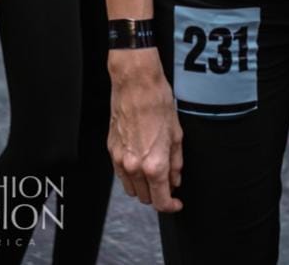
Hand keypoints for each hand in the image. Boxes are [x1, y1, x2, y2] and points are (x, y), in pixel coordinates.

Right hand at [108, 49, 183, 212]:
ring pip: (131, 188)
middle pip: (145, 197)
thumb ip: (176, 161)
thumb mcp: (176, 134)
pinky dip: (131, 174)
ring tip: (154, 171)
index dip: (171, 205)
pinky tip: (140, 160)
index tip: (176, 202)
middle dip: (158, 194)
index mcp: (154, 164)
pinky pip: (120, 173)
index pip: (161, 201)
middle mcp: (134, 166)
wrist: (135, 83)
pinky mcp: (111, 150)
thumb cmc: (157, 102)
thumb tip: (176, 177)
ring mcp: (119, 160)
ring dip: (143, 186)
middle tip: (168, 182)